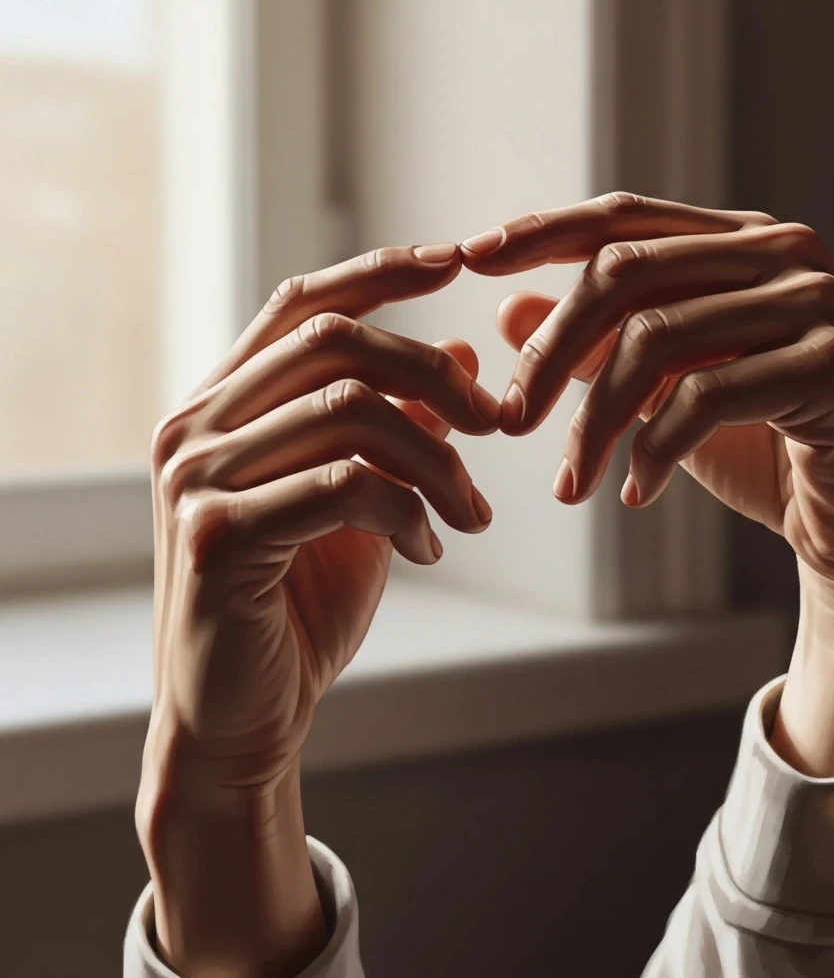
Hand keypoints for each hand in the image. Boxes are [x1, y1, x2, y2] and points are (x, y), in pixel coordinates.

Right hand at [138, 241, 499, 977]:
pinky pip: (344, 484)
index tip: (456, 260)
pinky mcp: (214, 534)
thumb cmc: (299, 608)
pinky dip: (408, 510)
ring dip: (436, 459)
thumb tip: (463, 355)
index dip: (380, 273)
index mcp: (222, 406)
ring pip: (349, 410)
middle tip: (494, 424)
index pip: (302, 306)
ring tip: (472, 512)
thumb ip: (398, 430)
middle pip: (334, 345)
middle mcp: (194, 427)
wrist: (245, 717)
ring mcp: (195, 478)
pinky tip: (429, 548)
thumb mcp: (363, 505)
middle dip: (433, 374)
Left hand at [461, 192, 833, 774]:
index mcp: (738, 243)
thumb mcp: (662, 390)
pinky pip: (706, 397)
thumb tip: (505, 312)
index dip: (543, 231)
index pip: (623, 219)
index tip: (470, 255)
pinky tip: (635, 493)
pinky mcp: (831, 365)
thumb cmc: (760, 445)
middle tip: (505, 420)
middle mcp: (780, 255)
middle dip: (549, 352)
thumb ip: (594, 346)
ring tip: (570, 483)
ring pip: (656, 340)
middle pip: (625, 274)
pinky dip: (655, 450)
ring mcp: (813, 304)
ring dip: (595, 422)